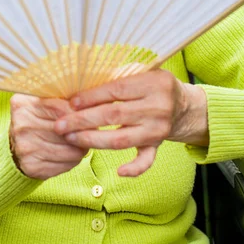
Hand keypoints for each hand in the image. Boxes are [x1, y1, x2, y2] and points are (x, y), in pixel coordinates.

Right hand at [9, 94, 85, 179]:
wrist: (14, 148)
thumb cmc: (35, 121)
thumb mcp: (40, 103)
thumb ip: (59, 99)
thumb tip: (89, 102)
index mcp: (22, 105)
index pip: (60, 107)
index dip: (78, 111)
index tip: (88, 114)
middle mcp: (21, 126)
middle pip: (65, 130)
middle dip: (82, 130)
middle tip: (91, 130)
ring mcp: (25, 147)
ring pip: (68, 149)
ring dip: (81, 147)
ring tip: (83, 143)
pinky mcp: (31, 166)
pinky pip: (64, 164)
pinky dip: (73, 160)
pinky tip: (73, 155)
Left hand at [54, 69, 208, 177]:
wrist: (182, 104)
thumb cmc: (152, 84)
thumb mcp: (141, 72)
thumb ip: (118, 76)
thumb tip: (81, 83)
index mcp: (153, 83)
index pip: (116, 90)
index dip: (91, 97)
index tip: (71, 103)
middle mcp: (158, 107)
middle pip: (114, 115)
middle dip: (83, 121)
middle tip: (60, 125)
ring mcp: (159, 129)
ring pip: (122, 139)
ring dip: (93, 140)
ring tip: (70, 138)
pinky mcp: (159, 145)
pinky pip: (147, 160)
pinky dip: (134, 168)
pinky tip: (118, 172)